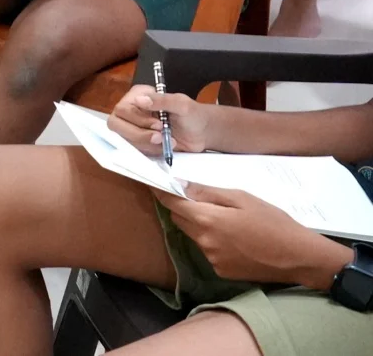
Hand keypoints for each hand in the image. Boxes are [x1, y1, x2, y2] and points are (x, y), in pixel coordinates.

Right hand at [109, 87, 212, 155]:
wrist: (203, 133)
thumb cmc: (193, 114)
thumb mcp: (181, 104)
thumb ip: (161, 100)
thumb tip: (139, 100)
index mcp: (137, 97)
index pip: (123, 110)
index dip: (138, 120)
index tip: (159, 125)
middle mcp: (130, 112)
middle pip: (117, 126)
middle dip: (138, 135)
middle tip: (159, 138)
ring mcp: (133, 128)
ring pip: (125, 140)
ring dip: (147, 144)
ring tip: (168, 141)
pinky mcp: (140, 143)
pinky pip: (135, 150)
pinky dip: (150, 151)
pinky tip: (165, 147)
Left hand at [157, 184, 352, 289]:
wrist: (299, 257)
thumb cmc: (274, 222)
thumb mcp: (243, 198)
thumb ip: (208, 192)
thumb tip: (181, 186)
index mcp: (207, 220)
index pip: (171, 203)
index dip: (162, 192)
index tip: (154, 183)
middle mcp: (203, 241)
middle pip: (180, 220)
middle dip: (183, 208)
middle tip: (197, 198)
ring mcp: (211, 259)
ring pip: (194, 235)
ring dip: (200, 225)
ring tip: (226, 219)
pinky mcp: (221, 271)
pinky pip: (208, 250)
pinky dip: (213, 241)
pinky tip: (234, 238)